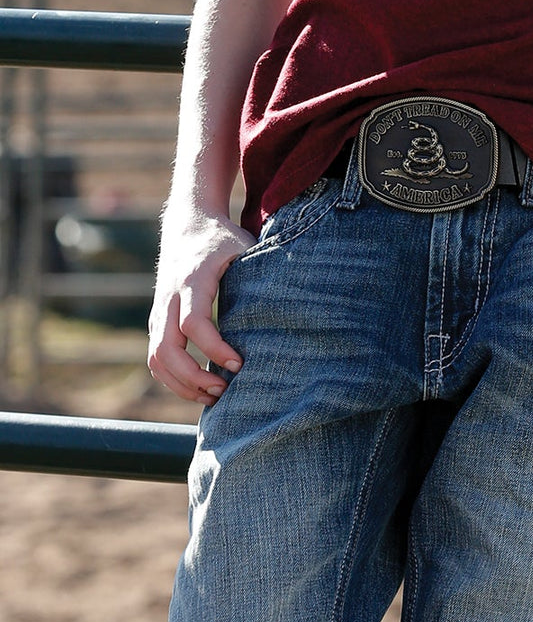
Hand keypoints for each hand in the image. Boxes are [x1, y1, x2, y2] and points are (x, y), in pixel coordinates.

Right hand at [148, 212, 255, 403]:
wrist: (188, 224)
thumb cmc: (222, 238)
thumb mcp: (243, 245)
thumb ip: (259, 270)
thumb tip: (288, 304)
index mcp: (192, 279)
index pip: (194, 323)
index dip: (214, 348)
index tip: (238, 364)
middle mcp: (170, 298)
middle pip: (166, 349)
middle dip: (193, 377)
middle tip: (224, 389)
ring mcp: (160, 310)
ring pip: (156, 359)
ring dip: (181, 384)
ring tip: (213, 397)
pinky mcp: (157, 320)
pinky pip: (155, 358)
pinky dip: (172, 379)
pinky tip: (199, 388)